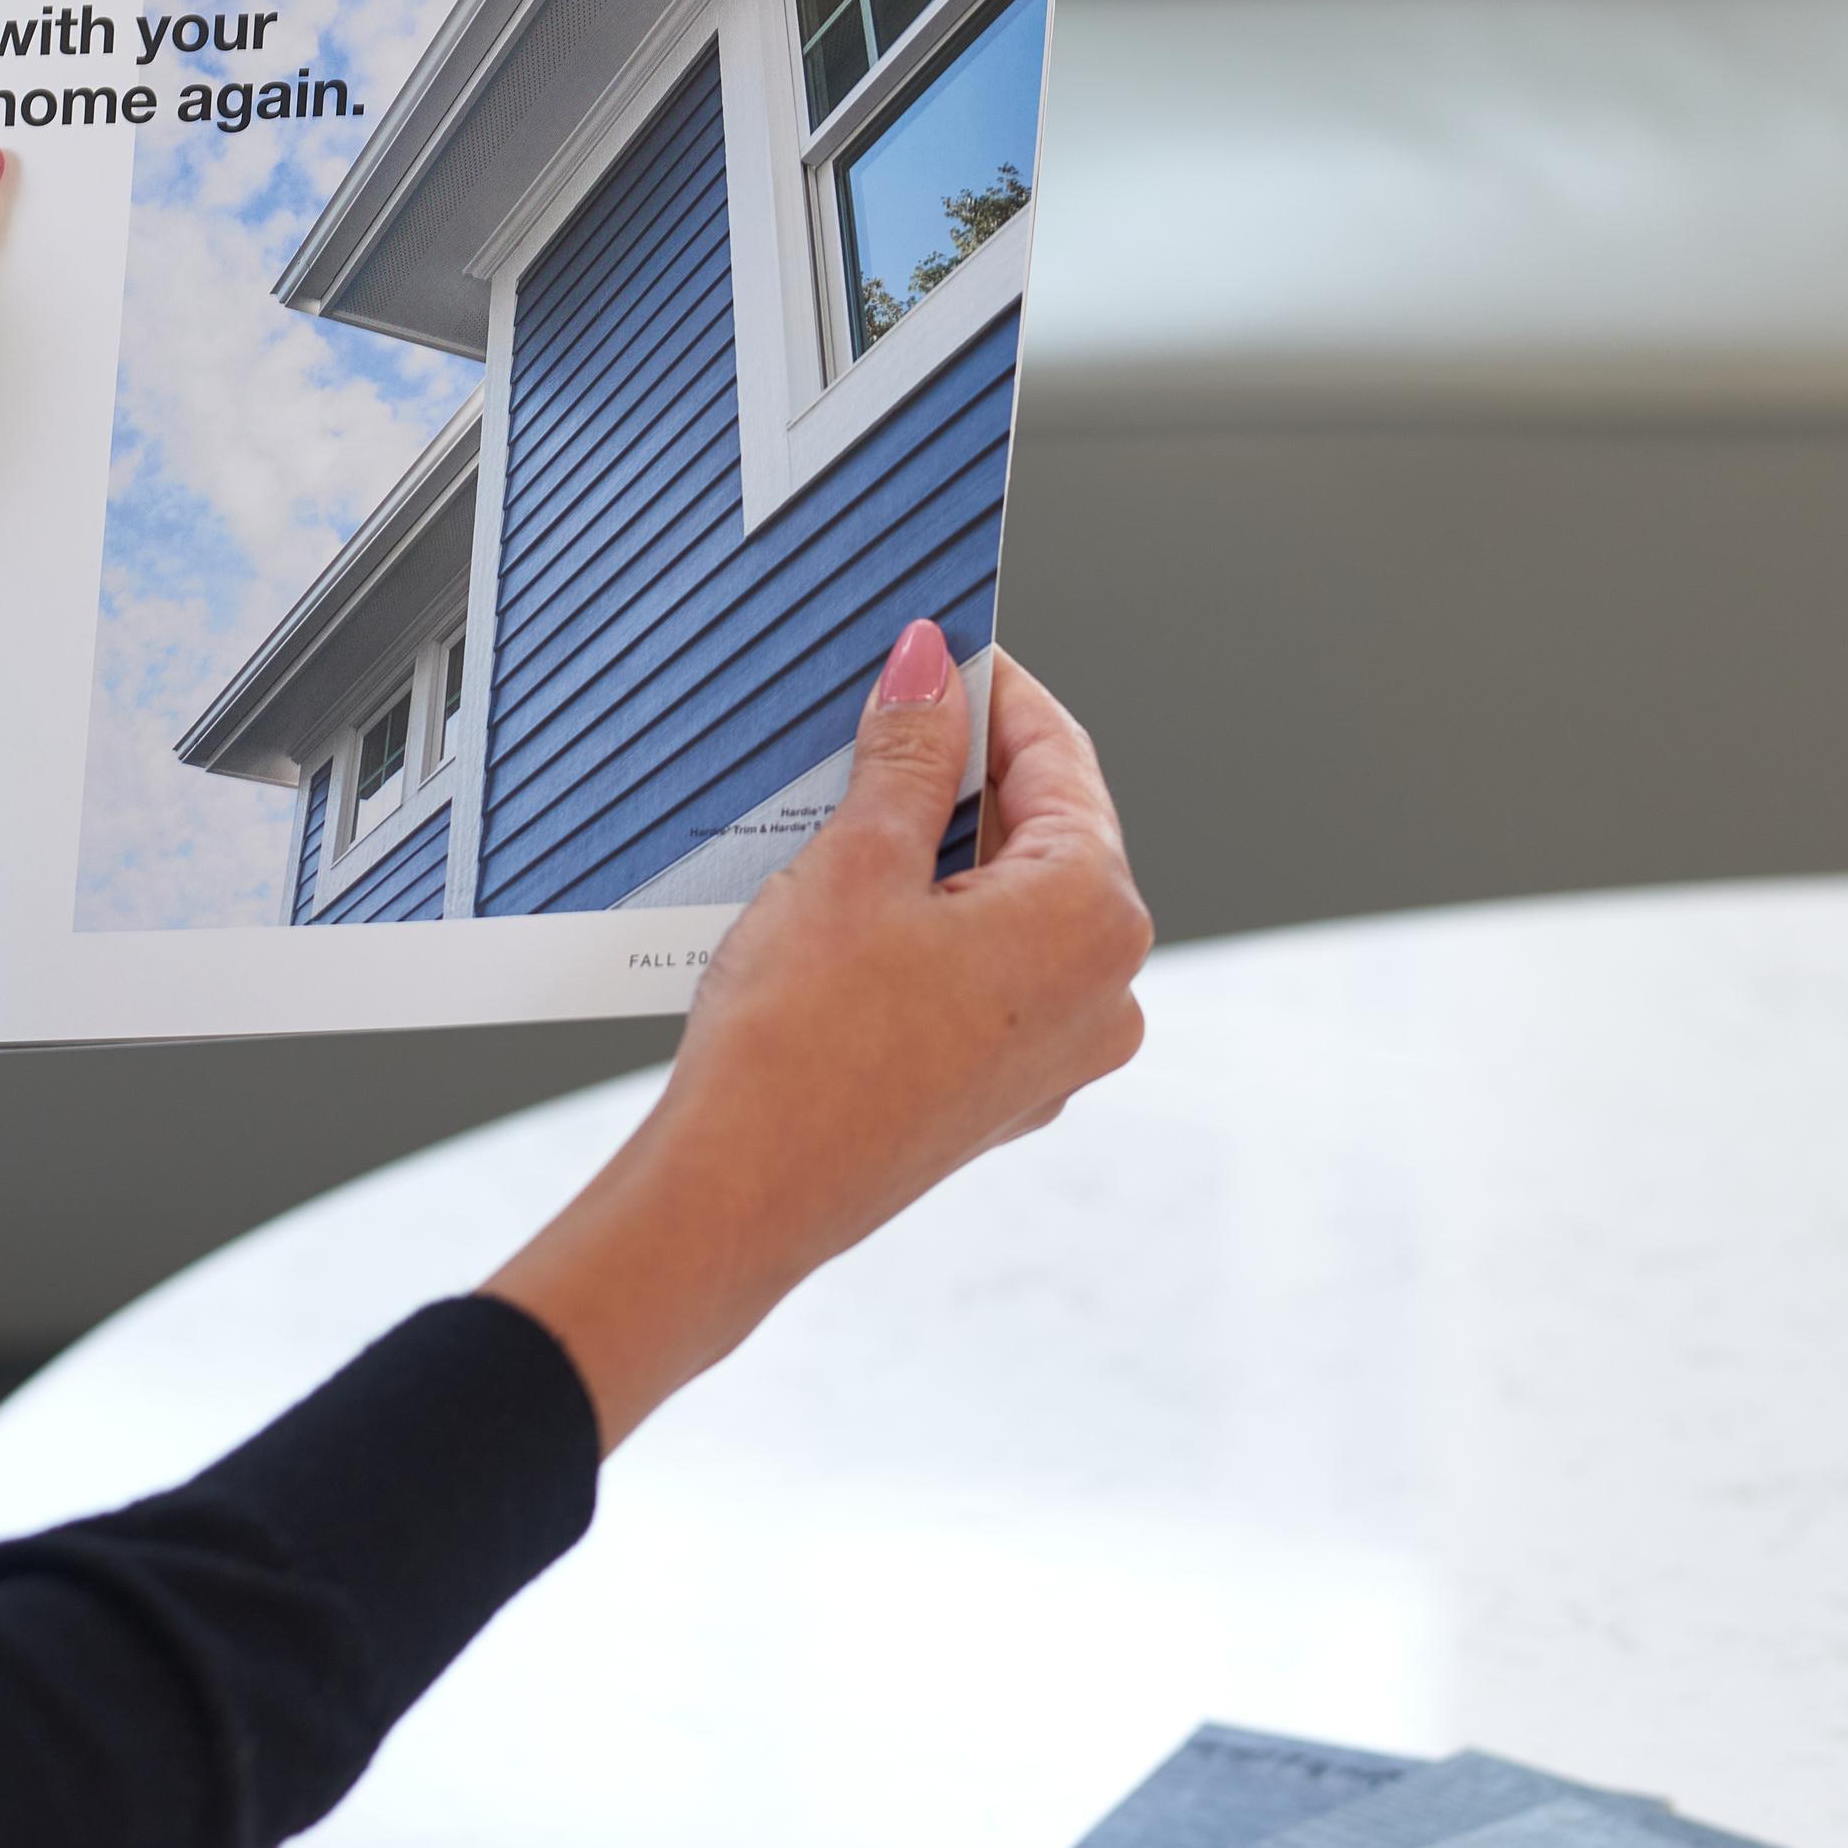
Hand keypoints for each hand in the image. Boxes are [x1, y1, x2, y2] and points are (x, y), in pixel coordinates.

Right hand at [486, 626, 1152, 1447]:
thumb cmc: (799, 1041)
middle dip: (963, 775)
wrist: (742, 1197)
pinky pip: (986, 979)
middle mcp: (1104, 992)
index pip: (1059, 760)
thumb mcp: (854, 865)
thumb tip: (931, 668)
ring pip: (1013, 911)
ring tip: (851, 810)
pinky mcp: (1003, 1095)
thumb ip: (908, 755)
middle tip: (882, 720)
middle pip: (1046, 836)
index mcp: (1093, 918)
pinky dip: (934, 930)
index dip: (993, 693)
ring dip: (942, 854)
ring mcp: (1059, 1055)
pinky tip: (855, 908)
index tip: (941, 650)